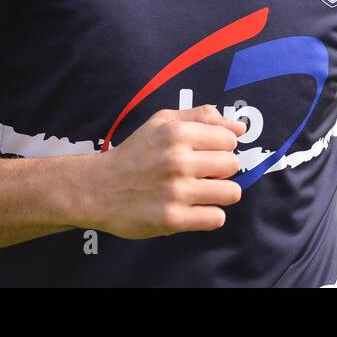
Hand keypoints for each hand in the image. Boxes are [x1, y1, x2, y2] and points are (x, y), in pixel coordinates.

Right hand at [83, 105, 245, 238]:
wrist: (97, 188)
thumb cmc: (134, 153)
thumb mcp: (162, 122)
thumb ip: (201, 117)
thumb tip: (239, 127)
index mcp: (177, 133)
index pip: (229, 139)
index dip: (220, 147)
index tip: (205, 154)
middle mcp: (178, 160)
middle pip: (232, 165)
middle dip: (221, 170)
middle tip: (202, 174)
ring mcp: (176, 191)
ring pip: (231, 192)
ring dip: (220, 194)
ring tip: (201, 192)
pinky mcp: (172, 219)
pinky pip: (216, 218)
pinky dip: (209, 215)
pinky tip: (193, 209)